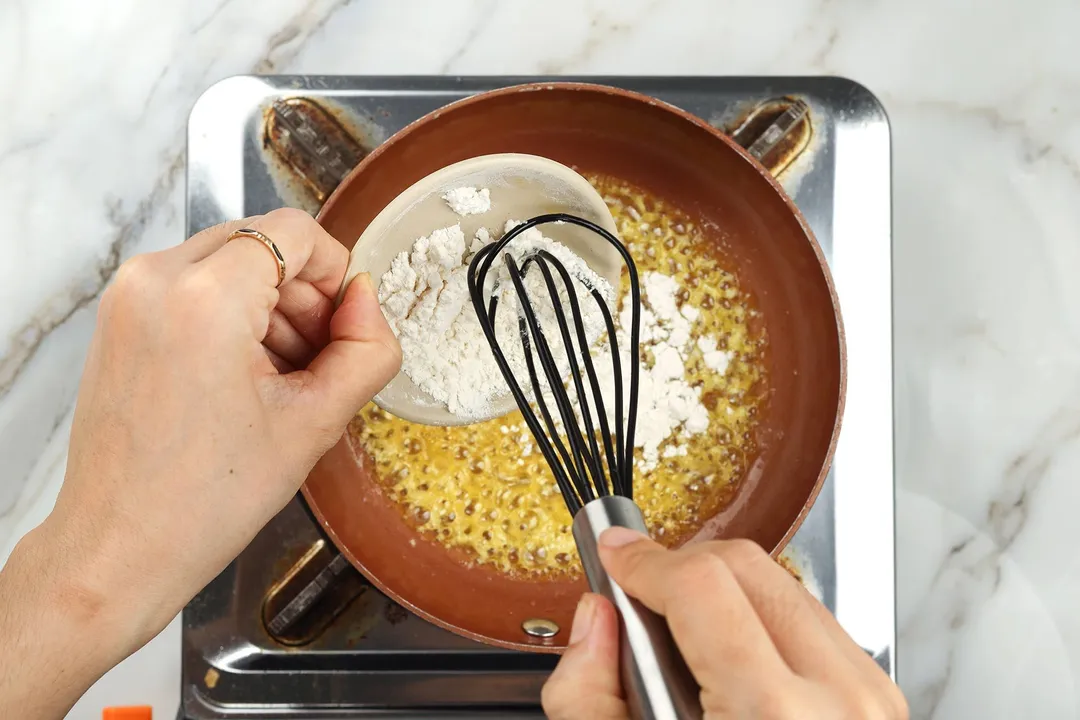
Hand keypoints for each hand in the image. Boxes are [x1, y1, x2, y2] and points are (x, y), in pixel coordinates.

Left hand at [0, 209, 400, 717]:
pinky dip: (232, 316)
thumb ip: (366, 350)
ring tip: (280, 381)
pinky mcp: (120, 316)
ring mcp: (128, 296)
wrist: (120, 546)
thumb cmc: (202, 500)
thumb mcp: (315, 423)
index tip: (343, 325)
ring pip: (230, 263)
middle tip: (317, 362)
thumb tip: (366, 301)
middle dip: (303, 295)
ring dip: (270, 307)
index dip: (334, 274)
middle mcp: (154, 281)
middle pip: (261, 243)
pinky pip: (195, 286)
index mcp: (204, 299)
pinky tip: (245, 380)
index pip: (293, 232)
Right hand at [542, 529, 907, 719]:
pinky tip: (730, 670)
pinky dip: (761, 625)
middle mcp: (838, 701)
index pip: (700, 582)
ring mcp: (870, 700)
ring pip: (782, 587)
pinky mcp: (880, 703)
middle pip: (746, 566)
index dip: (641, 560)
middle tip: (640, 598)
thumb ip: (589, 697)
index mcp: (771, 718)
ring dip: (723, 596)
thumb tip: (595, 621)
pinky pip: (811, 625)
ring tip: (685, 647)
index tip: (615, 558)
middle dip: (680, 568)